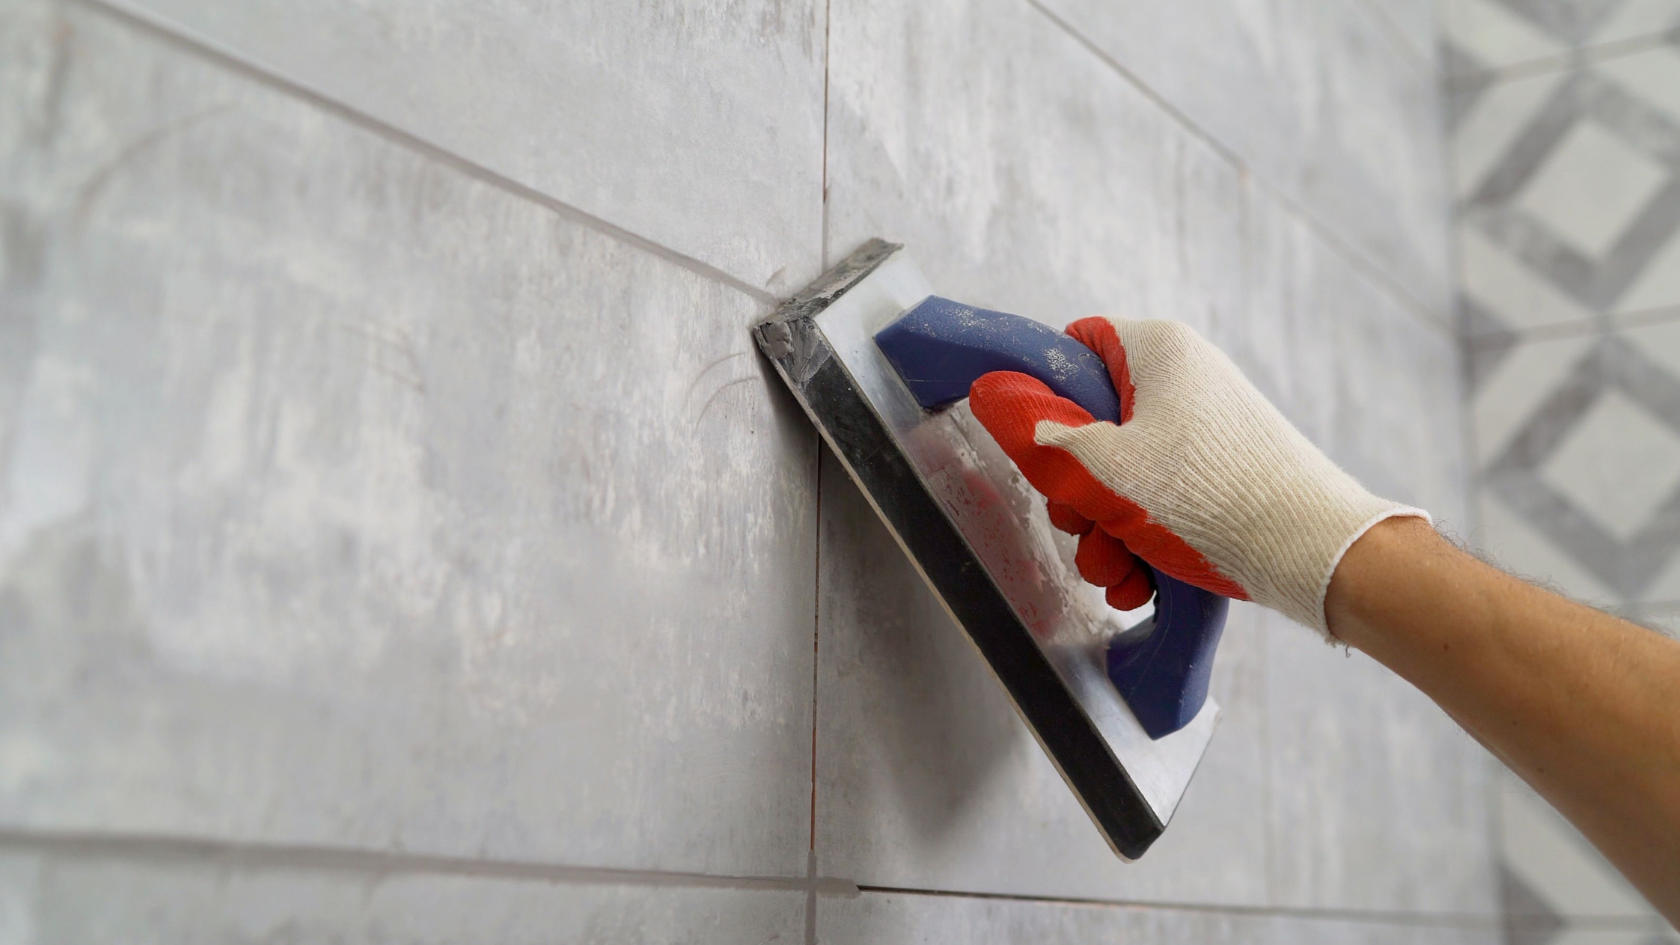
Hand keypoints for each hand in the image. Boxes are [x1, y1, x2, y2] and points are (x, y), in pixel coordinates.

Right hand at [968, 317, 1426, 637]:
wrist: (1314, 553)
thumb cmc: (1214, 497)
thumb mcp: (1105, 466)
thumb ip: (1041, 433)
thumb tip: (993, 395)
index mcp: (1159, 351)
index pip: (1077, 345)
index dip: (1045, 393)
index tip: (1035, 443)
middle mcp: (1186, 381)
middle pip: (1094, 424)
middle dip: (1076, 490)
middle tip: (1078, 523)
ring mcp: (1207, 432)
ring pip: (1124, 475)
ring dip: (1104, 529)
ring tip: (1114, 569)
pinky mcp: (1224, 478)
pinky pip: (1162, 502)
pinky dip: (1143, 541)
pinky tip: (1140, 581)